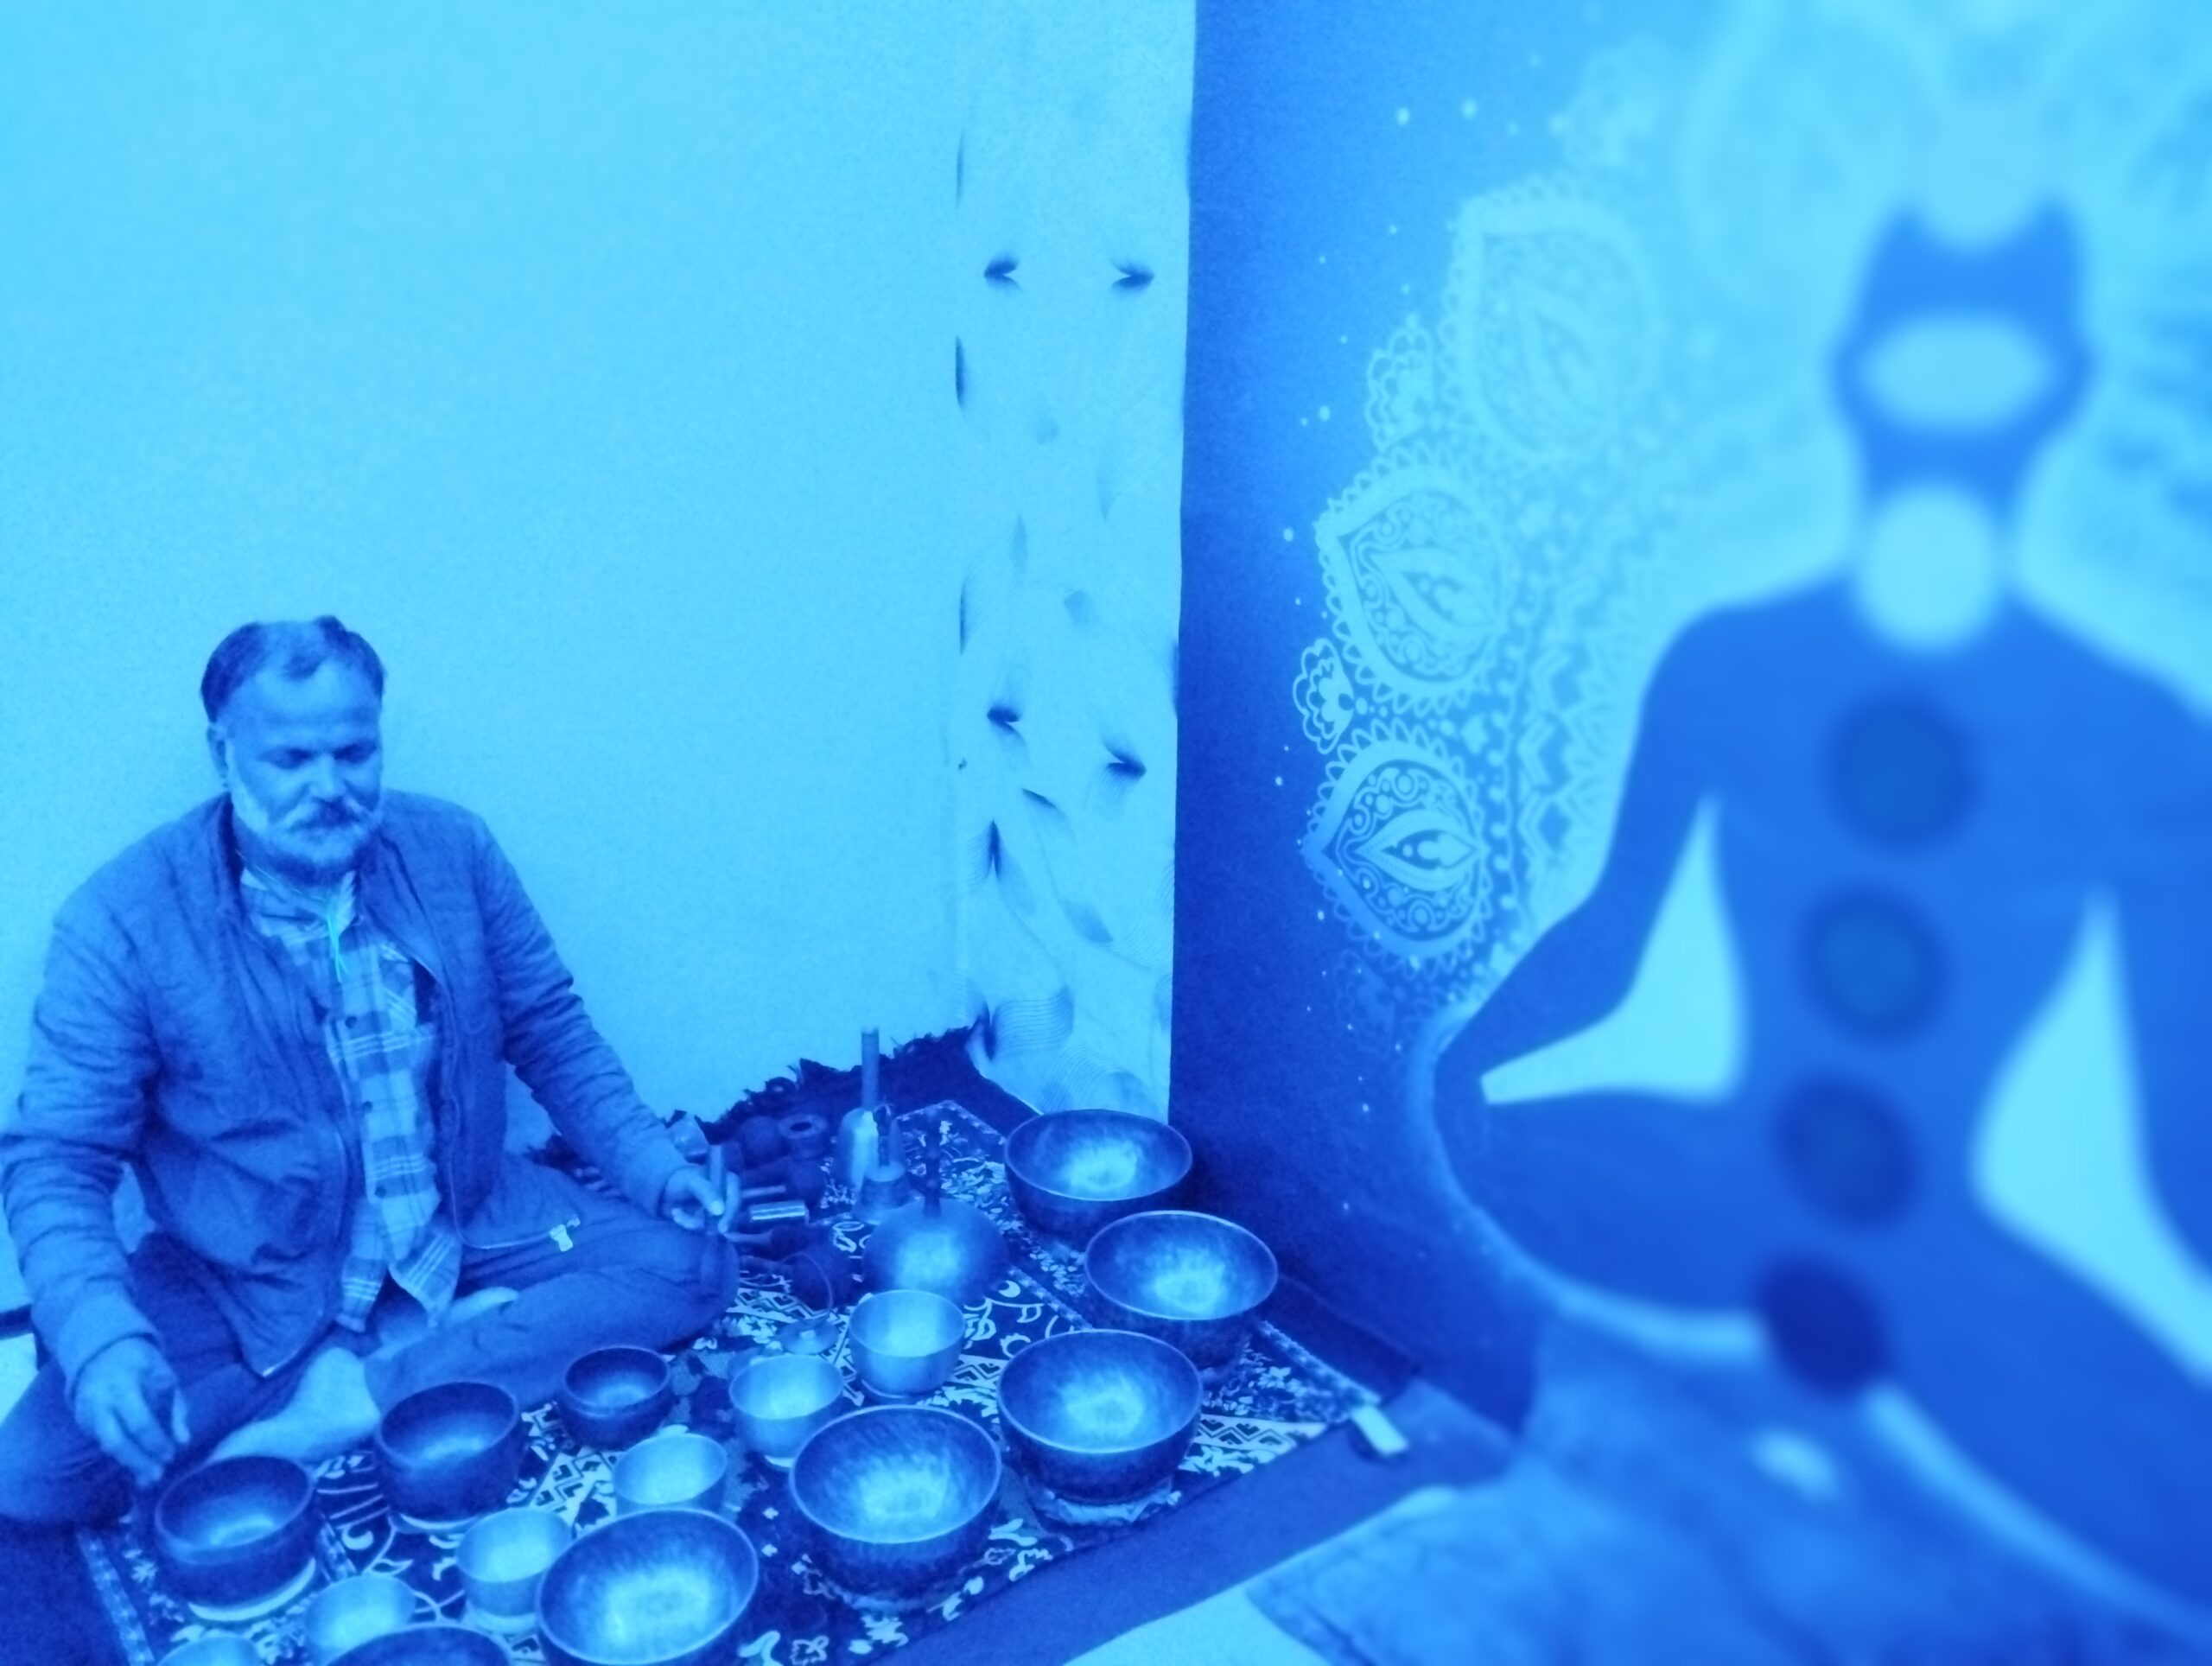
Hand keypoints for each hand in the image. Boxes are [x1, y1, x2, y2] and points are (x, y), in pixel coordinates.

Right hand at [73, 1337, 189, 1487]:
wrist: (101, 1350)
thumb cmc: (141, 1363)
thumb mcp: (165, 1375)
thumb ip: (175, 1407)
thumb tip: (184, 1440)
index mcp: (124, 1386)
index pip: (139, 1422)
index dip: (155, 1442)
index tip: (171, 1454)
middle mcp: (100, 1402)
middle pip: (116, 1441)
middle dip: (138, 1461)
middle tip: (158, 1475)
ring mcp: (87, 1413)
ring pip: (107, 1446)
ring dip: (129, 1463)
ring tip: (148, 1478)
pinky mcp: (82, 1420)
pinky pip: (102, 1442)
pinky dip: (120, 1455)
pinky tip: (136, 1465)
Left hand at [660, 1164, 736, 1232]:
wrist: (663, 1188)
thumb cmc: (681, 1179)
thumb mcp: (692, 1181)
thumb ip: (707, 1192)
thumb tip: (720, 1210)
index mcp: (727, 1181)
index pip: (735, 1197)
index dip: (731, 1212)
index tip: (722, 1228)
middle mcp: (725, 1196)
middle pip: (728, 1214)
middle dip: (714, 1223)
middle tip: (705, 1232)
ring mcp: (716, 1209)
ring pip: (714, 1224)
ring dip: (695, 1223)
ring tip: (676, 1214)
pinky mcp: (706, 1220)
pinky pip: (702, 1228)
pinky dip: (688, 1224)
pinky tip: (675, 1214)